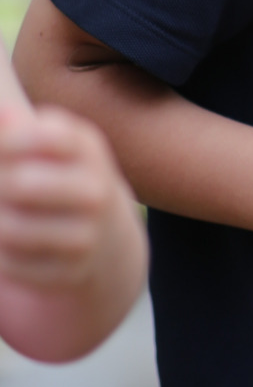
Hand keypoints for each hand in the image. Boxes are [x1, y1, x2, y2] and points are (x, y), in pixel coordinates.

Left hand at [0, 104, 143, 295]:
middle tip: (0, 185)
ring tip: (1, 211)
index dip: (9, 142)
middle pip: (21, 184)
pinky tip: (7, 242)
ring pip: (11, 228)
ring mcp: (87, 235)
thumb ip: (22, 129)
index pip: (45, 136)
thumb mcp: (56, 146)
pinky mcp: (71, 272)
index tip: (2, 149)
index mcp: (89, 149)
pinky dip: (0, 254)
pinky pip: (11, 264)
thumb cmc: (65, 178)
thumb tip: (2, 114)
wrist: (108, 237)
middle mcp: (96, 191)